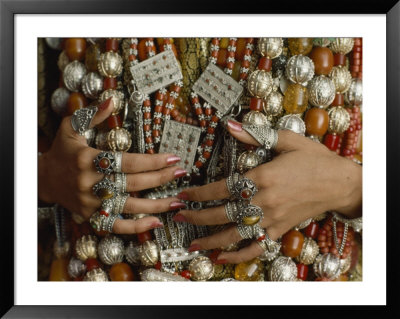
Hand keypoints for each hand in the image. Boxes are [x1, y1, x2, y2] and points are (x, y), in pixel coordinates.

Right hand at [39, 98, 186, 233]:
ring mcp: (91, 202)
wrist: (42, 179)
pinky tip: (156, 223)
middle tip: (181, 174)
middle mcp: (91, 182)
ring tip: (179, 202)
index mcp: (88, 159)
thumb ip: (93, 115)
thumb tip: (112, 100)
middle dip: (160, 179)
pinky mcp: (91, 216)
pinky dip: (137, 227)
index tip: (173, 158)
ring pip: (129, 207)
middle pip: (133, 183)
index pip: (128, 161)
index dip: (153, 161)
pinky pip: (116, 225)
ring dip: (157, 205)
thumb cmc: (61, 151)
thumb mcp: (71, 128)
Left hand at [173, 119, 361, 263]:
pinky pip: (255, 247)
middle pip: (222, 213)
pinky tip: (222, 256)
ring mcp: (271, 219)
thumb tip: (230, 125)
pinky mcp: (279, 230)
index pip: (222, 188)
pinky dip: (238, 255)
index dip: (199, 193)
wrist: (339, 183)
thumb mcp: (286, 140)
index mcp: (262, 177)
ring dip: (211, 240)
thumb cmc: (314, 160)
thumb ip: (255, 135)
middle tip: (178, 216)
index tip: (184, 195)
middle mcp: (264, 201)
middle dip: (197, 216)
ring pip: (235, 234)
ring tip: (192, 244)